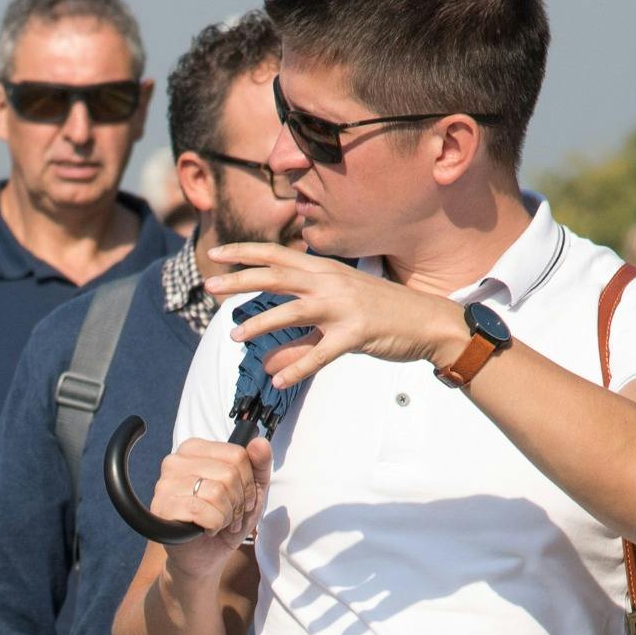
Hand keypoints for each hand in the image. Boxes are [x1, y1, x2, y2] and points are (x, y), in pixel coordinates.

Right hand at [147, 434, 271, 583]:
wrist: (204, 557)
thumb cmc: (225, 520)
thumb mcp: (251, 491)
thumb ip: (259, 465)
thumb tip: (260, 443)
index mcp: (194, 450)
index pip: (237, 454)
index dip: (248, 482)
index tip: (243, 498)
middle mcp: (175, 461)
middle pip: (229, 473)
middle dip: (238, 501)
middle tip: (231, 515)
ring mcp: (165, 484)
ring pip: (216, 492)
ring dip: (226, 515)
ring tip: (220, 523)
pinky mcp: (162, 508)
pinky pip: (202, 510)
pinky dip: (214, 525)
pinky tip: (207, 529)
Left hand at [200, 239, 467, 389]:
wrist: (426, 321)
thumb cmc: (380, 314)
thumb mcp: (336, 319)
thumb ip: (299, 340)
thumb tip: (266, 361)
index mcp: (324, 270)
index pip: (276, 255)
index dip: (244, 252)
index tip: (216, 254)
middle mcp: (330, 282)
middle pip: (276, 276)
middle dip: (239, 280)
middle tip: (209, 286)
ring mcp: (343, 307)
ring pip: (292, 311)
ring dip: (260, 324)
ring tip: (233, 336)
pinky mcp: (355, 334)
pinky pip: (320, 354)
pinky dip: (298, 368)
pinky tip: (277, 381)